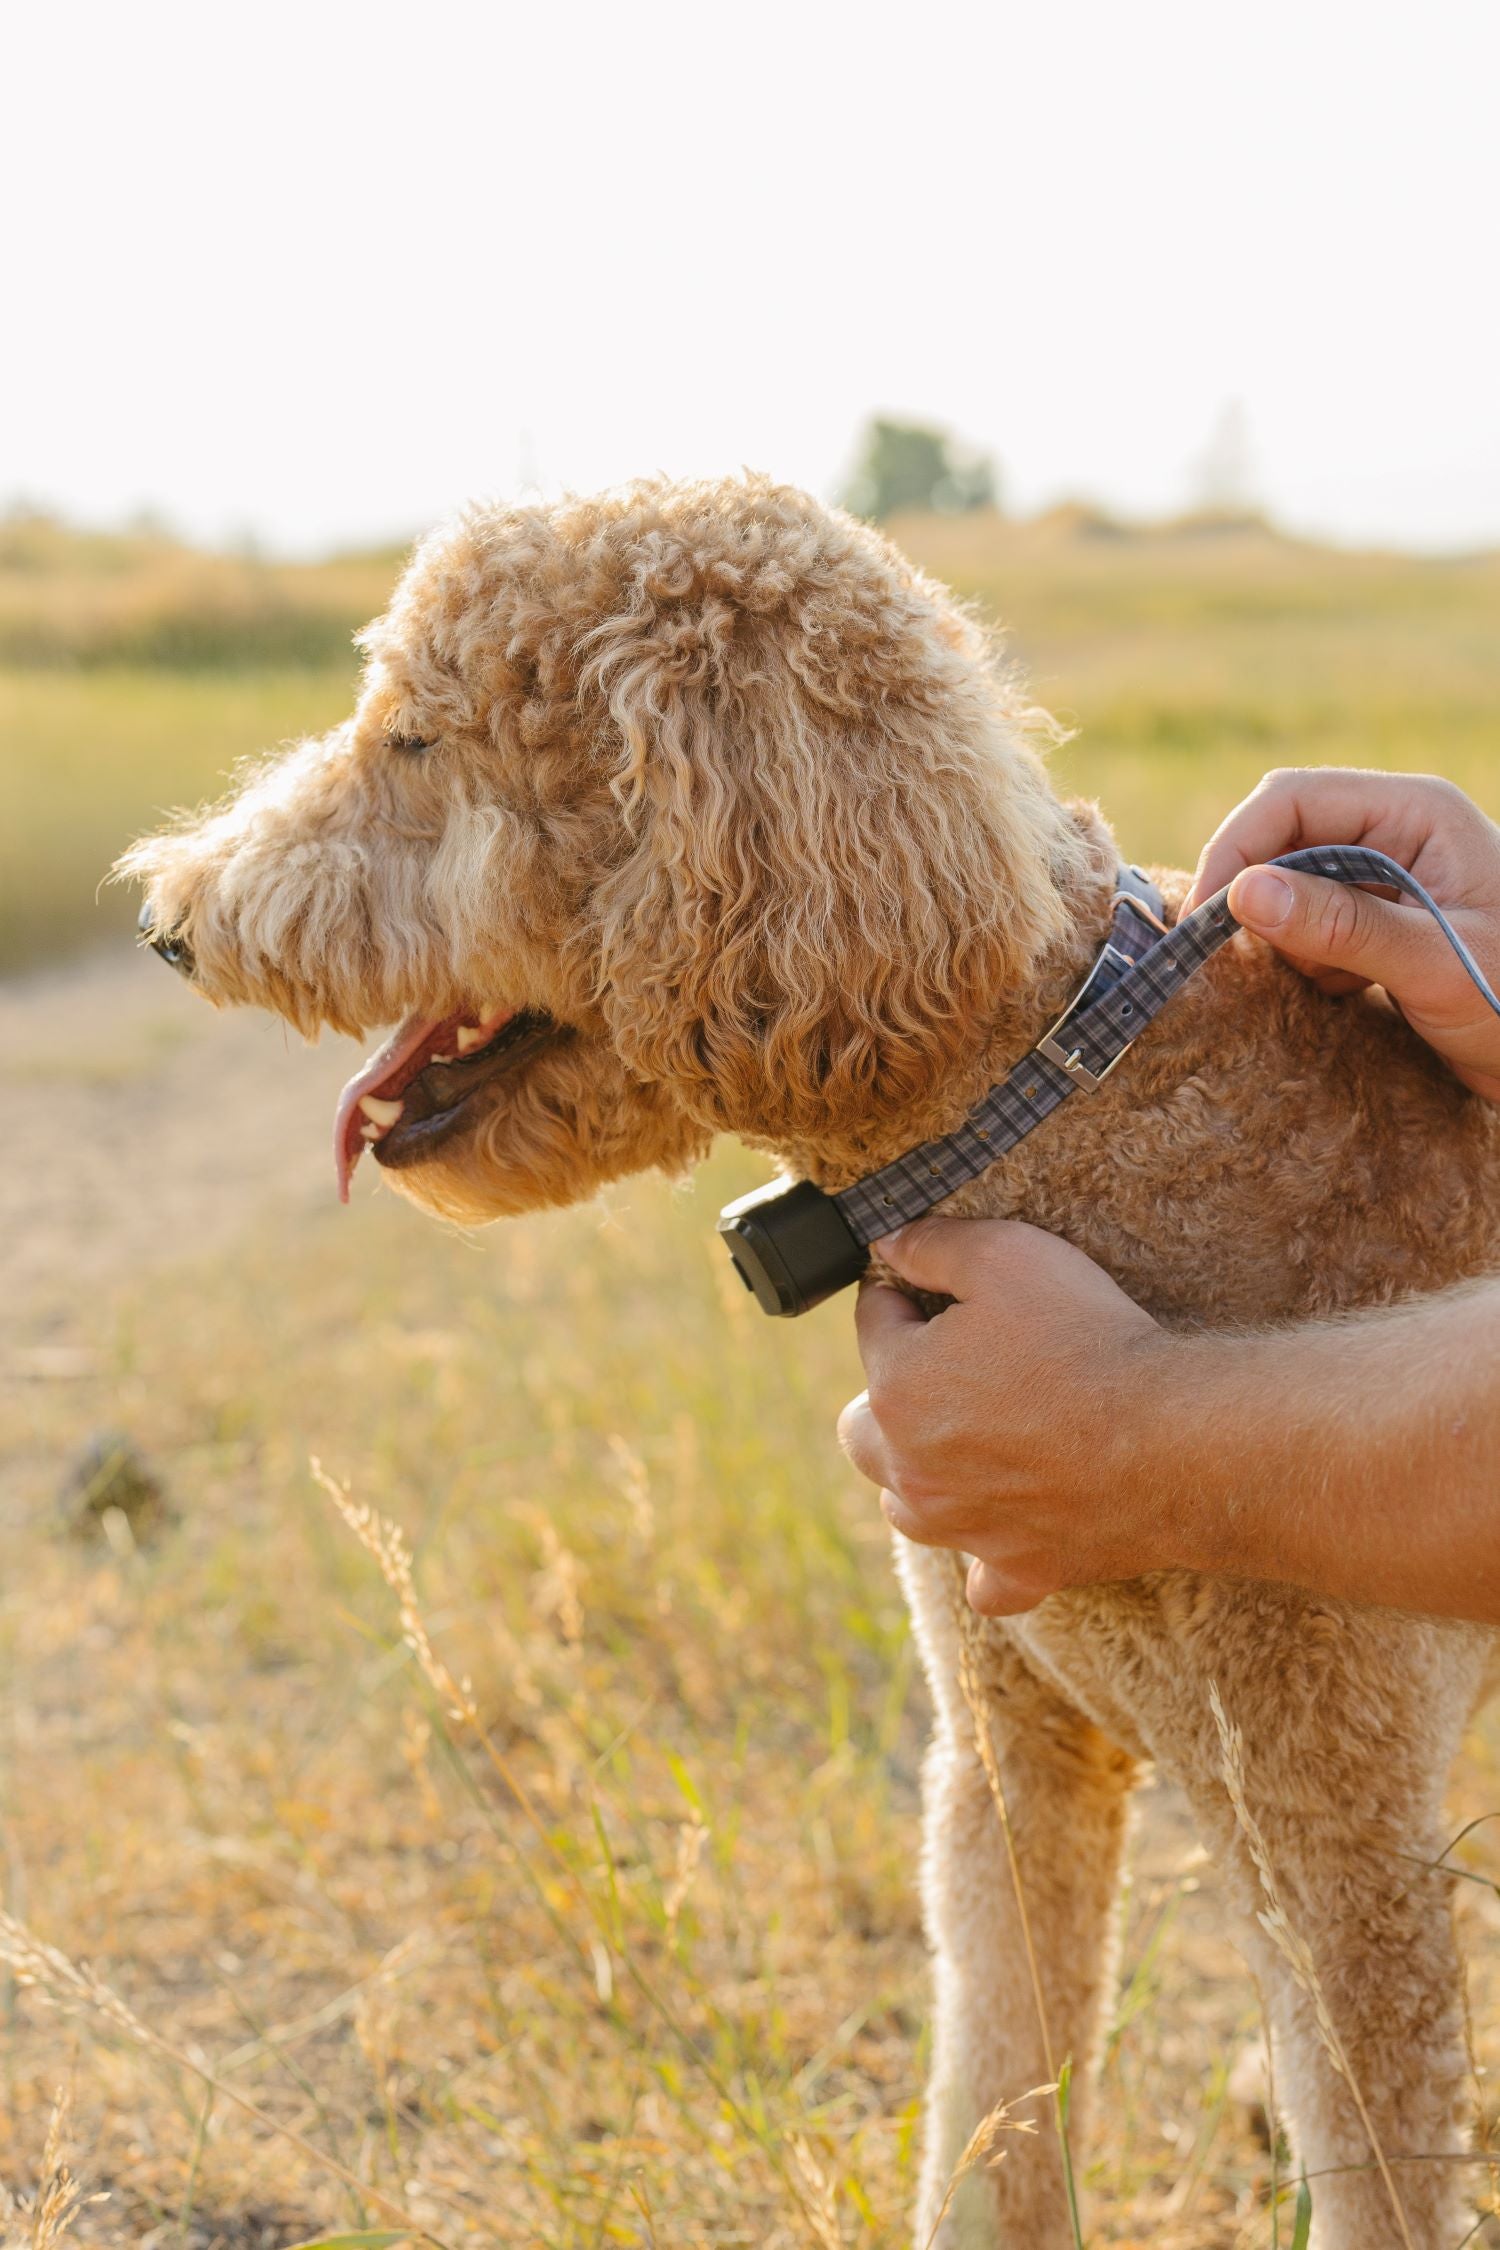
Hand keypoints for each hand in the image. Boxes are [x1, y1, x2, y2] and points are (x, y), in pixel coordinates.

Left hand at [837, 1218, 1169, 1614]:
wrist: (1171, 1442)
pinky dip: (988, 1559)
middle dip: (886, 1391)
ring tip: (965, 1443)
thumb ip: (932, 1244)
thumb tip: (886, 1242)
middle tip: (941, 1366)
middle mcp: (912, 1469)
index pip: (873, 1324)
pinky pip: (984, 1582)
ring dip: (920, 1475)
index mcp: (897, 1387)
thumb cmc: (1087, 1342)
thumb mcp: (1006, 1254)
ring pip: (905, 1507)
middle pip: (861, 1428)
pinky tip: (1008, 1531)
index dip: (903, 1295)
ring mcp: (963, 1528)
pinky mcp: (1020, 1570)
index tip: (932, 1287)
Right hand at [1185, 768, 1499, 1099]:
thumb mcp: (1434, 966)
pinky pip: (1310, 924)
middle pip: (1282, 837)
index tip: (1205, 918)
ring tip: (1330, 986)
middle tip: (1230, 957)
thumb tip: (1243, 895)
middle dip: (1253, 895)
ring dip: (1284, 937)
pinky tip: (1345, 997)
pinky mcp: (1381, 920)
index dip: (1238, 849)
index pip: (1292, 800)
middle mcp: (1396, 832)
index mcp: (1417, 812)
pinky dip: (1305, 960)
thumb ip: (1342, 927)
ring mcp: (1387, 876)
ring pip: (1289, 885)